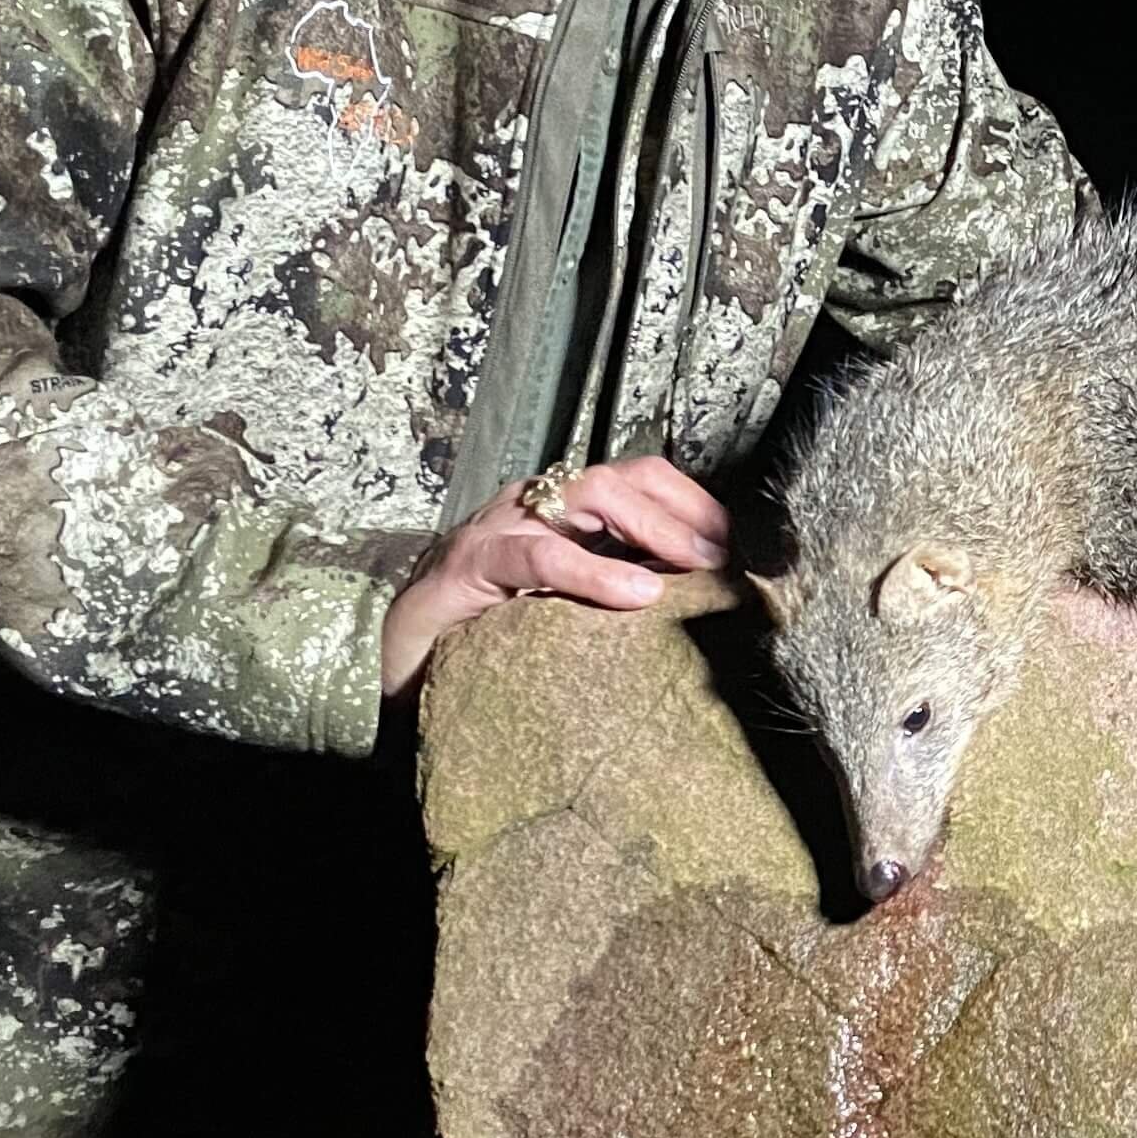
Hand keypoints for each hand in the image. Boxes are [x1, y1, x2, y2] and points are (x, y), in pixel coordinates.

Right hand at [379, 455, 729, 693]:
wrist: (399, 659)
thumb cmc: (492, 634)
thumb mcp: (568, 608)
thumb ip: (620, 588)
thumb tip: (702, 600)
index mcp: (564, 512)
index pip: (641, 478)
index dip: (693, 502)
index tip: (738, 544)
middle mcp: (536, 505)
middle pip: (623, 478)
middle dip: (683, 511)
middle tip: (724, 560)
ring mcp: (501, 526)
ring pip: (585, 496)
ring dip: (651, 526)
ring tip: (694, 566)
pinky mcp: (470, 564)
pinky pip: (538, 554)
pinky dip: (592, 570)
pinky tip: (634, 593)